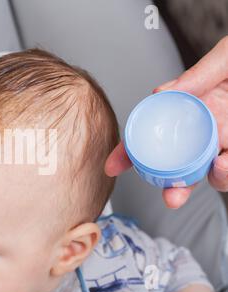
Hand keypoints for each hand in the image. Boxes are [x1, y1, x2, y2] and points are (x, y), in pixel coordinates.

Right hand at [105, 36, 227, 208]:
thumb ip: (196, 74)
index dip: (132, 150)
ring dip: (211, 179)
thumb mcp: (225, 58)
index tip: (114, 165)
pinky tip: (225, 164)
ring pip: (212, 171)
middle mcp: (212, 129)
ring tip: (217, 169)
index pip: (156, 132)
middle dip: (172, 184)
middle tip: (171, 195)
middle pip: (182, 163)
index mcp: (197, 106)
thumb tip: (161, 93)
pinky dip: (227, 172)